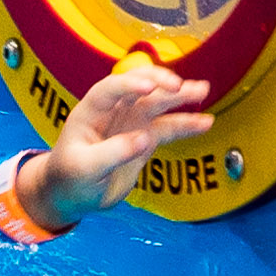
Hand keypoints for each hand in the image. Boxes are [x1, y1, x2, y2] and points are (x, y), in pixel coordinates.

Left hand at [38, 58, 216, 224]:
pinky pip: (169, 126)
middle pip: (138, 87)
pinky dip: (187, 124)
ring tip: (203, 90)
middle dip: (159, 82)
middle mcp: (113, 111)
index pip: (110, 89)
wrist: (74, 194)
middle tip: (180, 86)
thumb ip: (112, 153)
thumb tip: (144, 139)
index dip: (129, 85)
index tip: (149, 88)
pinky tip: (205, 122)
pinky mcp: (145, 138)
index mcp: (91, 112)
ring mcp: (131, 122)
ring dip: (180, 96)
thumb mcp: (85, 168)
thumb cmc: (70, 177)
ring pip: (158, 103)